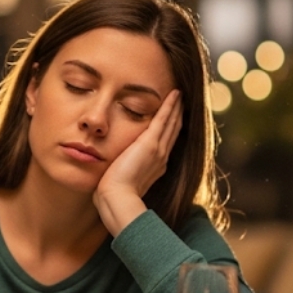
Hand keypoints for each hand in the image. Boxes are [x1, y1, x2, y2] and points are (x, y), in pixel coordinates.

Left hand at [93, 89, 182, 234]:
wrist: (117, 198)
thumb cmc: (114, 195)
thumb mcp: (120, 181)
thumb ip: (120, 174)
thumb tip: (110, 174)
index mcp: (155, 167)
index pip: (165, 144)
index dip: (170, 131)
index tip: (173, 120)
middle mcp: (161, 157)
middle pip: (173, 132)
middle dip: (177, 116)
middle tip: (182, 102)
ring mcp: (158, 149)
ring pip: (172, 123)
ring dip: (176, 108)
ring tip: (179, 95)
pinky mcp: (150, 142)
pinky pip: (164, 118)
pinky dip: (170, 105)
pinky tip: (174, 94)